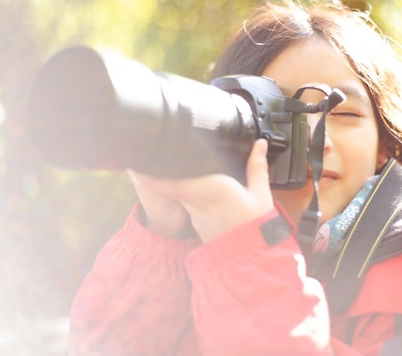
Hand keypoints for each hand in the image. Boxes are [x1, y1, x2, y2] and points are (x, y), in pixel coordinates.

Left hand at [129, 139, 273, 241]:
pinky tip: (178, 182)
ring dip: (163, 180)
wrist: (250, 257)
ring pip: (174, 192)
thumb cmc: (255, 226)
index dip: (154, 174)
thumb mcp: (260, 194)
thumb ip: (257, 166)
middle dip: (156, 170)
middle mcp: (198, 202)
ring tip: (155, 163)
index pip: (175, 181)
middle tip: (145, 155)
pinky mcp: (196, 221)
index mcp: (214, 190)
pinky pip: (182, 201)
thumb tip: (260, 144)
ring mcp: (195, 213)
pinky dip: (176, 190)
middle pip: (169, 184)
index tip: (141, 162)